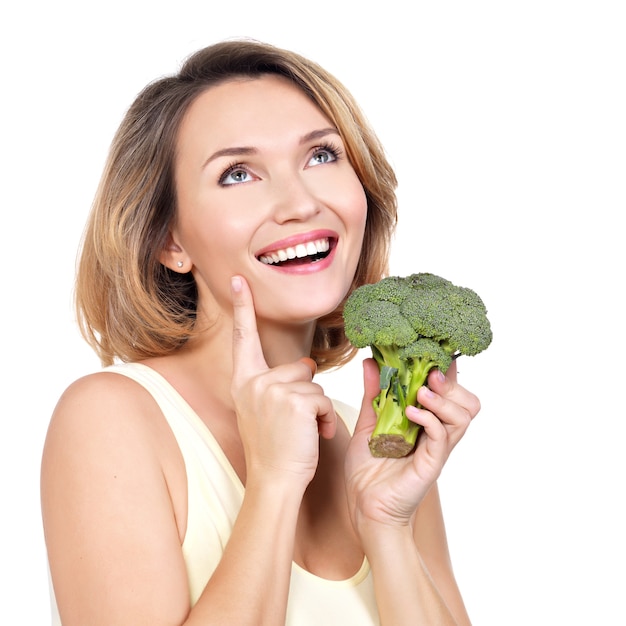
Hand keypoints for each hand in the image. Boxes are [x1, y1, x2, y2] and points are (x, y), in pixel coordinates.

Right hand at [230, 275, 336, 488]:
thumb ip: (278, 384)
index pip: (243, 337)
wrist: (274, 481)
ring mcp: (272, 390)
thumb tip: (307, 364)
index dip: (242, 307)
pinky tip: (315, 436)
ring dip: (318, 410)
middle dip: (308, 393)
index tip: (239, 280)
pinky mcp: (295, 400)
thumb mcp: (265, 410)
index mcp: (243, 382)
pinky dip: (326, 419)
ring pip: (315, 385)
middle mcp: (253, 382)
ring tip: (304, 432)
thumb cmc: (274, 448)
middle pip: (300, 367)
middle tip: (295, 422)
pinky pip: (323, 399)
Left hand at [345, 358, 479, 532]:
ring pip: (464, 416)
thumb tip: (370, 362)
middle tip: (429, 374)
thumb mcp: (368, 424)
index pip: (449, 392)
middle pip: (467, 402)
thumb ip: (373, 394)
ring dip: (443, 399)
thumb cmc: (368, 470)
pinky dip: (430, 419)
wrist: (365, 507)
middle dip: (451, 383)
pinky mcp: (432, 463)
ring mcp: (437, 449)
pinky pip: (443, 436)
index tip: (430, 355)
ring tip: (420, 393)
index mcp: (425, 423)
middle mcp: (437, 434)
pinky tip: (410, 413)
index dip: (446, 372)